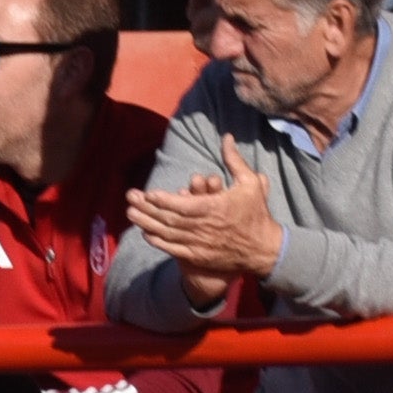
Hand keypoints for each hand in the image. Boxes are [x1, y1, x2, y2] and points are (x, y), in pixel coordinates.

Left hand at [122, 146, 286, 287]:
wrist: (263, 249)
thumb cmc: (256, 213)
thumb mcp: (250, 183)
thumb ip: (234, 160)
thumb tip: (226, 137)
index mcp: (214, 208)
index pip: (181, 205)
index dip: (163, 200)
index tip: (148, 193)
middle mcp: (203, 227)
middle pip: (169, 218)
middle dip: (147, 209)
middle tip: (130, 199)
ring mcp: (199, 244)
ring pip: (167, 234)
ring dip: (147, 224)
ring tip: (130, 214)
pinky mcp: (198, 256)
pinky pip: (173, 249)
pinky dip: (158, 241)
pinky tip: (146, 233)